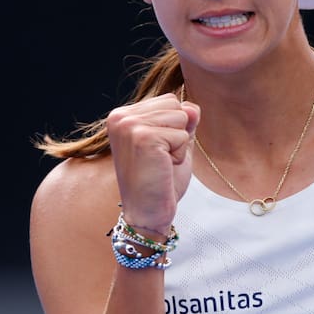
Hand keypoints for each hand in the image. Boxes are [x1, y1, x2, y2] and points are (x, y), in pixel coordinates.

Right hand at [106, 94, 199, 234]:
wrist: (148, 213)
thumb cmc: (159, 180)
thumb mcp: (174, 142)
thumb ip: (184, 121)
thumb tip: (192, 107)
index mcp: (123, 115)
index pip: (169, 100)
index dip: (173, 128)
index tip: (157, 151)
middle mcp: (121, 116)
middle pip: (175, 104)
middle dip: (177, 133)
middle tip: (160, 159)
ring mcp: (130, 126)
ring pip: (181, 117)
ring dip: (179, 144)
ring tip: (161, 163)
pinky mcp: (143, 138)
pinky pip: (182, 135)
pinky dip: (180, 155)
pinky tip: (162, 168)